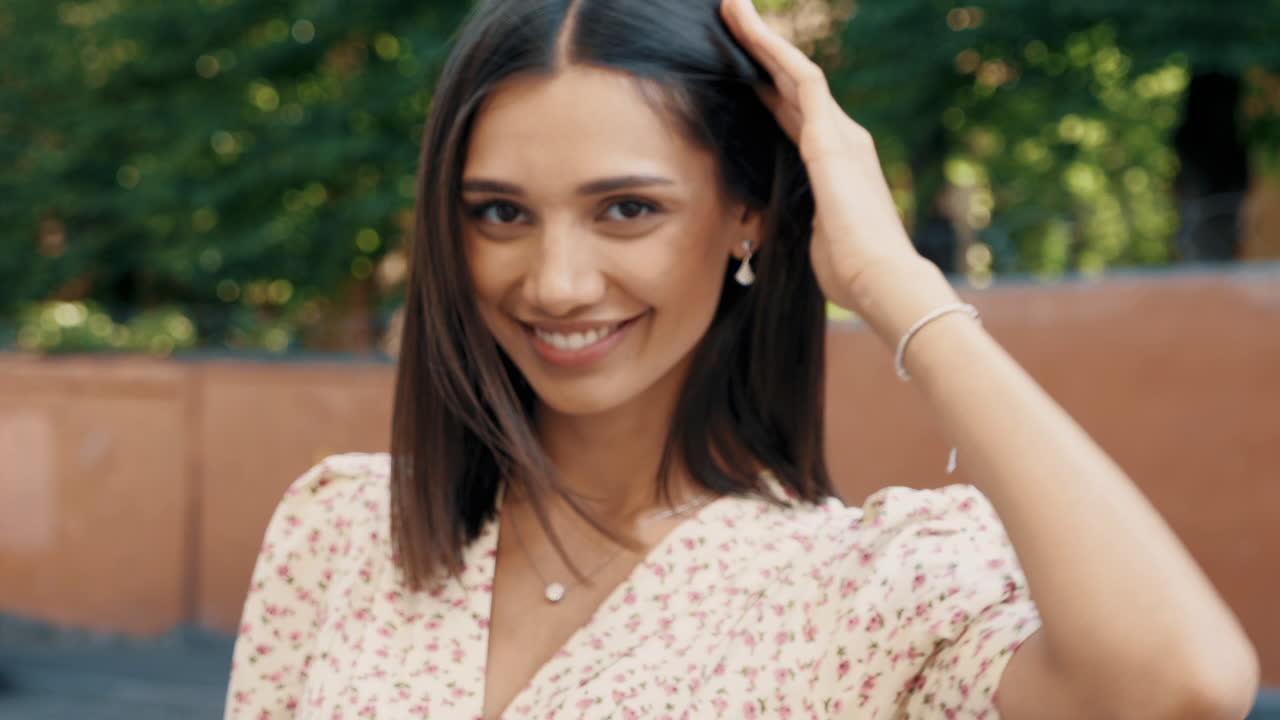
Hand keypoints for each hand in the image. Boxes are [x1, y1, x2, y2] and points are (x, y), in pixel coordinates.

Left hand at [719, 0, 926, 312]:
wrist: (882, 281)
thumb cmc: (849, 273)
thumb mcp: (810, 240)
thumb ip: (793, 220)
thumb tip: (763, 227)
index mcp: (834, 164)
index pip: (793, 115)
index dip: (765, 88)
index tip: (739, 69)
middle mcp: (842, 139)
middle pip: (791, 84)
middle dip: (761, 51)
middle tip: (732, 18)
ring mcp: (840, 134)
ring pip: (793, 70)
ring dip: (761, 39)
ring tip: (731, 8)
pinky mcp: (831, 138)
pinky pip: (799, 78)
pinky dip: (772, 50)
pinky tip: (747, 28)